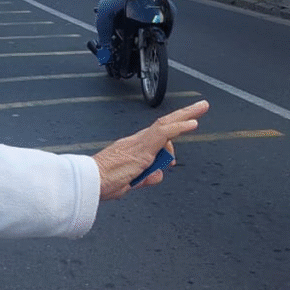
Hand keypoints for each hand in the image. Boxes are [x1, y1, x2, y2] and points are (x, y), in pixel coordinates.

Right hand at [92, 100, 208, 200]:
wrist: (88, 182)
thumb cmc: (101, 183)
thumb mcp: (129, 183)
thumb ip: (146, 178)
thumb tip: (158, 175)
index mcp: (132, 148)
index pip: (157, 136)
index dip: (173, 134)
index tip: (184, 135)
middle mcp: (136, 142)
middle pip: (164, 124)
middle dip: (183, 114)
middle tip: (201, 106)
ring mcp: (139, 143)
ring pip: (165, 125)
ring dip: (184, 117)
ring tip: (201, 109)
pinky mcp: (141, 149)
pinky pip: (162, 133)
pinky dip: (178, 127)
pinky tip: (192, 123)